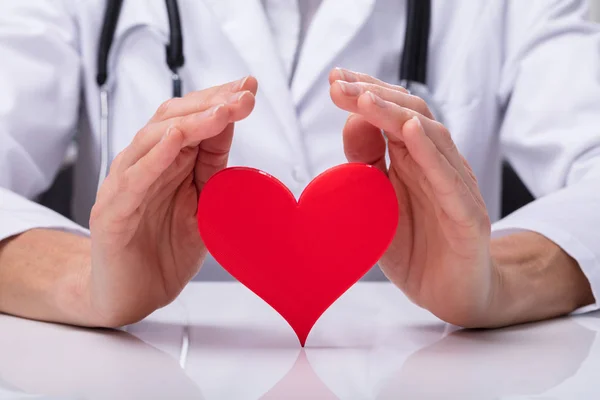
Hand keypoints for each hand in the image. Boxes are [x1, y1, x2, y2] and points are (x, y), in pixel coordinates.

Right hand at [88, 77, 257, 325]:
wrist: (132, 296)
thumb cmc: (165, 251)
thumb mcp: (203, 206)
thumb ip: (213, 170)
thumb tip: (231, 131)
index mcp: (168, 163)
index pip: (192, 119)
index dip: (220, 101)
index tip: (250, 88)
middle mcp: (144, 166)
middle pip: (173, 119)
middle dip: (211, 103)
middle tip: (244, 93)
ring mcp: (125, 186)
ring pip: (152, 140)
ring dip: (190, 122)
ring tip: (222, 111)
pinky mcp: (113, 212)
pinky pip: (133, 179)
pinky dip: (154, 157)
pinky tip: (177, 141)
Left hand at [329, 68, 495, 326]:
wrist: (451, 293)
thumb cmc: (414, 246)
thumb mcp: (377, 202)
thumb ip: (366, 164)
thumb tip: (352, 120)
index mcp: (413, 160)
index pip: (392, 113)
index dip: (365, 92)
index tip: (334, 79)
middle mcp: (437, 165)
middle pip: (410, 114)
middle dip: (373, 95)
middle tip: (339, 84)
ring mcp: (455, 188)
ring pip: (432, 138)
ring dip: (396, 114)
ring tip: (365, 98)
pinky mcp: (467, 216)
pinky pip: (450, 180)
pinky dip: (430, 154)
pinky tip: (410, 132)